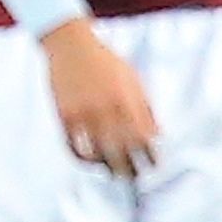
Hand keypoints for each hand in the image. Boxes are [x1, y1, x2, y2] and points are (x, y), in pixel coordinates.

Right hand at [45, 19, 159, 175]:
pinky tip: (90, 160)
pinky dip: (82, 157)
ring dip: (105, 165)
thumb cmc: (107, 61)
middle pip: (120, 151)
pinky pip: (73, 145)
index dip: (149, 157)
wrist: (71, 44)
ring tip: (111, 171)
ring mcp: (82, 113)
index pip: (142, 139)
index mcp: (126, 101)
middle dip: (129, 169)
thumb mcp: (133, 80)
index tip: (153, 166)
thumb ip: (146, 108)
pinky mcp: (63, 115)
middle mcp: (105, 109)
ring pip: (96, 152)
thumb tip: (157, 135)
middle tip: (133, 177)